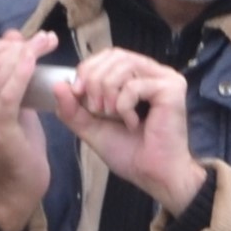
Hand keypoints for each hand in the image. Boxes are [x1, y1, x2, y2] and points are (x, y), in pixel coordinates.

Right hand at [0, 28, 68, 230]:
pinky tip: (35, 61)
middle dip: (18, 44)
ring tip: (47, 44)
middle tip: (45, 39)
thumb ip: (8, 70)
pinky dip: (21, 73)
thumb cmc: (16, 141)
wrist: (18, 182)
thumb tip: (13, 36)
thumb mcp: (10, 100)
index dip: (1, 42)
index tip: (30, 38)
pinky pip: (8, 94)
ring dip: (26, 53)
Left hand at [62, 48, 205, 218]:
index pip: (108, 56)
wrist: (152, 175)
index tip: (76, 92)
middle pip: (114, 55)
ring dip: (107, 91)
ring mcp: (165, 79)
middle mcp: (153, 73)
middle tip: (95, 108)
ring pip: (124, 65)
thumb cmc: (129, 153)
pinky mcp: (172, 89)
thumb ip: (73, 109)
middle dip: (94, 80)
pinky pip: (135, 85)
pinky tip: (133, 124)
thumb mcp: (92, 128)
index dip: (88, 68)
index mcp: (137, 77)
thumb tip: (58, 85)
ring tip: (111, 115)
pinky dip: (124, 106)